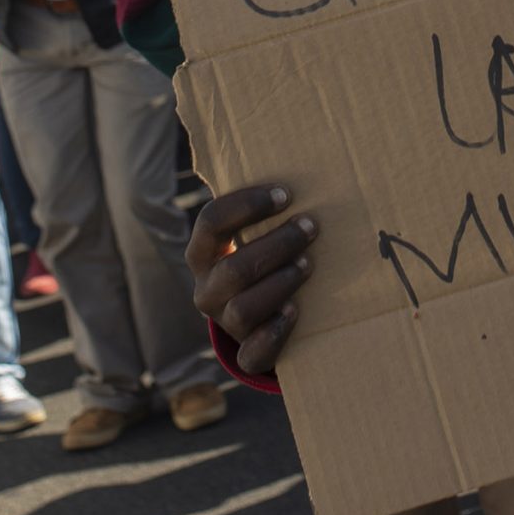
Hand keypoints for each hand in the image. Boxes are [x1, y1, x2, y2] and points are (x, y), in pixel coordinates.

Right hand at [189, 184, 318, 376]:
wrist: (259, 318)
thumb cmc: (262, 259)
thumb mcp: (251, 236)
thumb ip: (262, 211)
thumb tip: (308, 162)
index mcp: (202, 254)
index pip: (211, 223)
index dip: (247, 206)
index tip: (286, 194)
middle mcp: (206, 290)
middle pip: (235, 268)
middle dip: (277, 245)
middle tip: (311, 227)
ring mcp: (224, 323)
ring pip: (244, 308)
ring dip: (281, 283)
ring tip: (309, 264)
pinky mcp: (246, 352)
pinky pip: (253, 352)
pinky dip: (275, 333)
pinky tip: (295, 311)